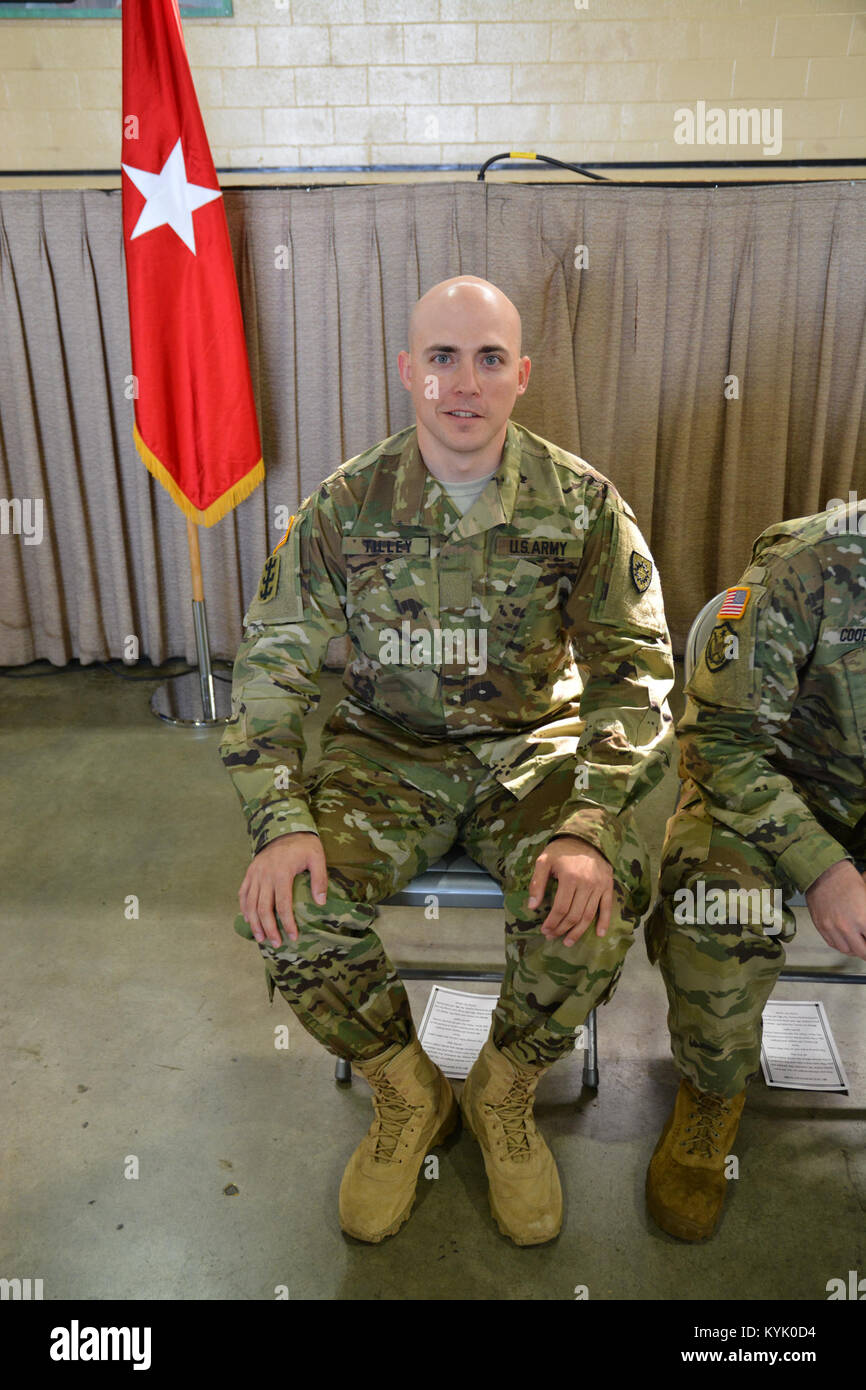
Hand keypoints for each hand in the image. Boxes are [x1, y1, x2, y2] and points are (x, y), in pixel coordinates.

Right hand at [238, 832, 327, 946]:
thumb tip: (320, 902)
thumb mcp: (317, 857)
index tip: (293, 936)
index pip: (283, 904)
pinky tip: (248, 920)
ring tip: (261, 938)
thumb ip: (320, 879)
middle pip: (263, 908)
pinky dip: (244, 908)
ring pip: (251, 904)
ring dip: (254, 923)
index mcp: (281, 872)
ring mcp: (255, 874)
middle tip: (276, 944)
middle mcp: (265, 875)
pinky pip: (243, 893)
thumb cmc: (304, 845)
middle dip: (269, 928)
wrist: (284, 827)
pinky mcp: (250, 872)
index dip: (287, 923)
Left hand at [527, 836, 614, 946]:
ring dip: (579, 931)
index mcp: (570, 878)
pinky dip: (605, 922)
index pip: (560, 908)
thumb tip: (532, 906)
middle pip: (574, 914)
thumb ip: (537, 882)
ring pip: (589, 915)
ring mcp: (599, 886)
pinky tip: (600, 934)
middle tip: (552, 936)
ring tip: (568, 941)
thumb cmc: (562, 850)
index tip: (545, 930)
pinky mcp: (608, 886)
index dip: (552, 922)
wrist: (586, 837)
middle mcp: (586, 884)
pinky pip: (607, 907)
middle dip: (562, 929)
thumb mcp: (544, 861)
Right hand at [804, 859, 865, 960]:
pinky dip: (841, 945)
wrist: (823, 871)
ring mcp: (831, 927)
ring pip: (846, 950)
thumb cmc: (847, 879)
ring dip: (854, 949)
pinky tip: (846, 939)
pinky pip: (832, 943)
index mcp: (862, 918)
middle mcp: (846, 926)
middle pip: (862, 952)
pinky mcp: (821, 926)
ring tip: (858, 943)